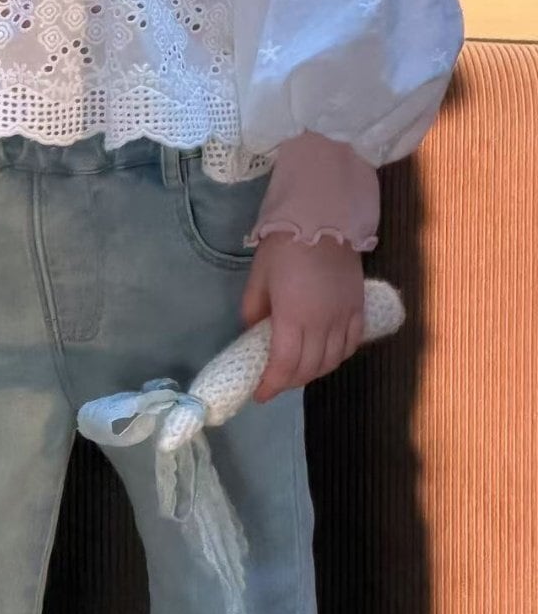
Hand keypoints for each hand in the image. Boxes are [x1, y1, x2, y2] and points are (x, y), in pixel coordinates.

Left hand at [241, 232, 365, 402]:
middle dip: (289, 381)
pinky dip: (337, 357)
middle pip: (309, 368)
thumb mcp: (259, 277)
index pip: (284, 365)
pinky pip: (351, 345)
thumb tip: (253, 333)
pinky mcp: (359, 310)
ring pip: (332, 361)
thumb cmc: (284, 246)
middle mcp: (322, 325)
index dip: (271, 385)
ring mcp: (344, 318)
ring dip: (313, 372)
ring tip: (298, 371)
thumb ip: (253, 309)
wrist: (323, 218)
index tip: (260, 395)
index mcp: (293, 318)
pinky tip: (326, 355)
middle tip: (275, 381)